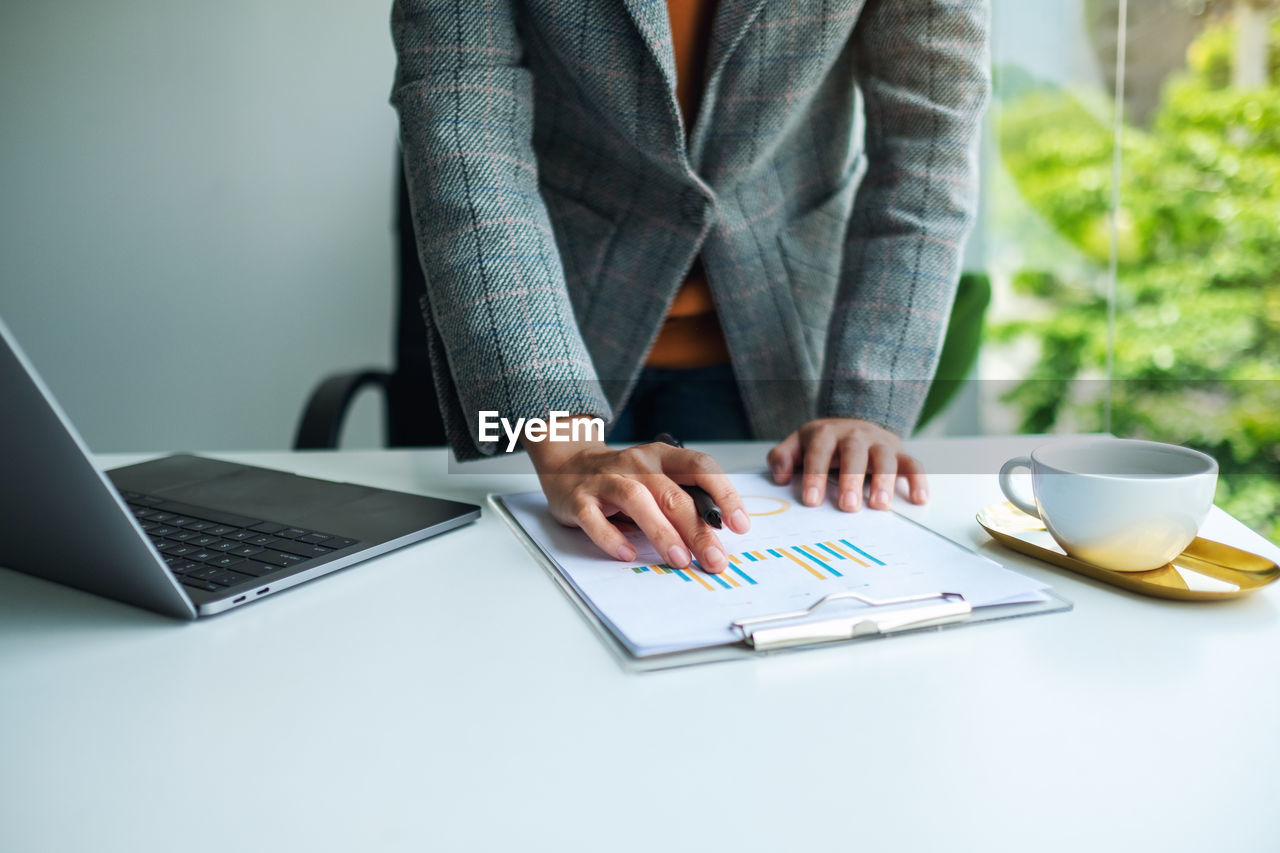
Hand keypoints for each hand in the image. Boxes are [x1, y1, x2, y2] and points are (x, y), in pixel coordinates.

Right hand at [526, 435, 749, 572]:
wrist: (566, 463)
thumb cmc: (621, 477)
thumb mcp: (655, 477)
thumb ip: (682, 497)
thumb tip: (718, 533)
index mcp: (661, 456)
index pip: (700, 466)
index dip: (724, 494)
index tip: (740, 525)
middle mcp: (636, 463)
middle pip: (672, 493)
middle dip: (697, 529)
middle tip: (714, 559)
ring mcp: (605, 480)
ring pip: (637, 500)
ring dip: (661, 531)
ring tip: (679, 559)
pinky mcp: (579, 500)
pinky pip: (594, 518)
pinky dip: (612, 537)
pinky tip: (628, 554)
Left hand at [767, 418, 926, 511]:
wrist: (853, 425)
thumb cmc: (823, 443)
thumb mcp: (798, 444)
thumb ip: (783, 457)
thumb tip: (780, 477)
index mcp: (827, 433)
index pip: (819, 451)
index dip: (815, 475)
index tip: (811, 501)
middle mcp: (856, 434)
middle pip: (855, 452)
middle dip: (851, 479)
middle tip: (847, 506)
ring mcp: (880, 442)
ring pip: (885, 457)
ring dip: (884, 481)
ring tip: (879, 506)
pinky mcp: (900, 452)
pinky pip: (913, 463)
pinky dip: (919, 480)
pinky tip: (919, 500)